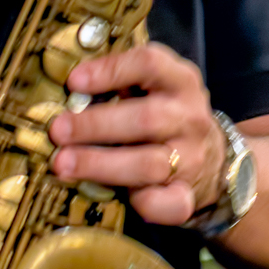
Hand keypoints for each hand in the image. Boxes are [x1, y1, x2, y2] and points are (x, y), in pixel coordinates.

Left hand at [50, 41, 226, 226]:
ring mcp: (191, 158)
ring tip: (63, 164)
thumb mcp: (154, 87)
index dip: (110, 71)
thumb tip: (67, 93)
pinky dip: (147, 203)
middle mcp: (189, 117)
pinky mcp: (189, 194)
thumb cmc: (165, 115)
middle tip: (58, 131)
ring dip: (100, 164)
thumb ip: (120, 84)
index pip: (149, 64)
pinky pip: (171, 204)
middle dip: (95, 125)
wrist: (211, 156)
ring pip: (148, 163)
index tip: (74, 81)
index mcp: (180, 81)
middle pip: (146, 118)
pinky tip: (121, 199)